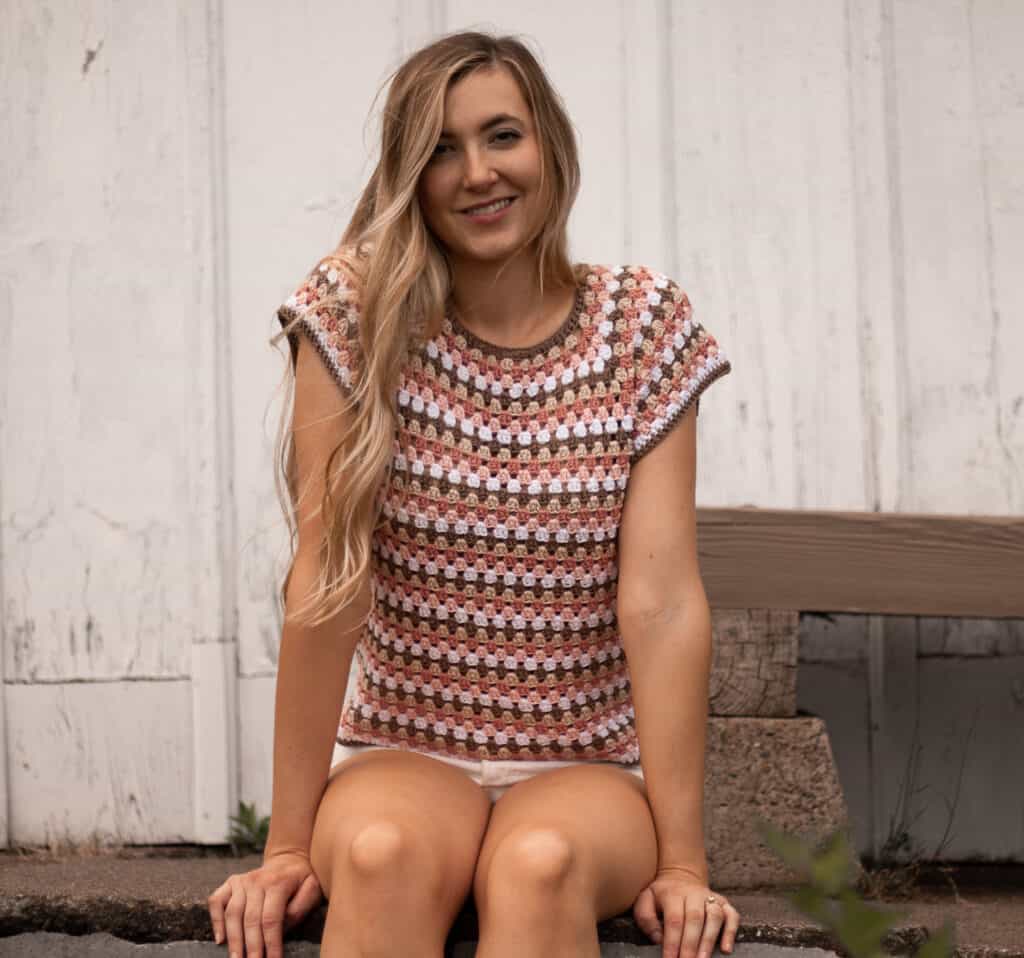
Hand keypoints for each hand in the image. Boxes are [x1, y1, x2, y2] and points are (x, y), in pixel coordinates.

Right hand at [207, 850, 322, 957]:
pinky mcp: (231, 882)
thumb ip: (300, 907)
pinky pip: (216, 900)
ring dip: (234, 939)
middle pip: (251, 919)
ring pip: (233, 913)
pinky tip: (220, 939)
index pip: (271, 919)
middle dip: (252, 947)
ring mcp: (242, 880)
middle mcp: (257, 880)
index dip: (271, 943)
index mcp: (278, 883)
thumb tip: (281, 928)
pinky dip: (216, 920)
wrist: (288, 858)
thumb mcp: (312, 888)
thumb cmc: (302, 879)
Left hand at [632, 865, 739, 957]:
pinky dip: (731, 931)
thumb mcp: (645, 900)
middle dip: (691, 944)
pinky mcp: (724, 903)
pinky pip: (732, 915)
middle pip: (695, 918)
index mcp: (673, 894)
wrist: (680, 876)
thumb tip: (658, 938)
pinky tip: (726, 949)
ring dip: (709, 940)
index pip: (674, 919)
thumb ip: (646, 918)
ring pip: (714, 916)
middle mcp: (694, 894)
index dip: (672, 942)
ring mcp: (711, 898)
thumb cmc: (661, 895)